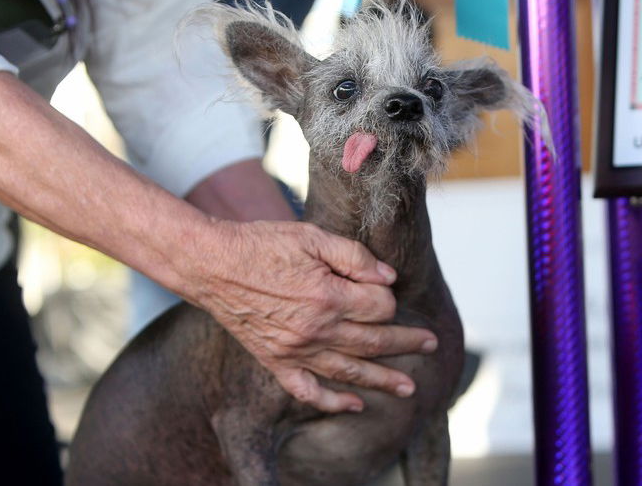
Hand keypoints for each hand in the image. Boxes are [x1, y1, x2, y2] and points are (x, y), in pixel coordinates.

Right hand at [183, 220, 437, 412]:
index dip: (387, 295)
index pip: (380, 306)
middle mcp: (315, 329)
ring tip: (407, 389)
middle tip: (430, 343)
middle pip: (375, 342)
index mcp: (328, 296)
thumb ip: (355, 256)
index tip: (380, 285)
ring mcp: (295, 350)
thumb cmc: (262, 243)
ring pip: (350, 371)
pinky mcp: (276, 360)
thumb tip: (390, 278)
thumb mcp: (313, 236)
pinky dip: (332, 402)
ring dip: (383, 380)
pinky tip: (354, 405)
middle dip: (407, 343)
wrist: (210, 264)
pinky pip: (307, 390)